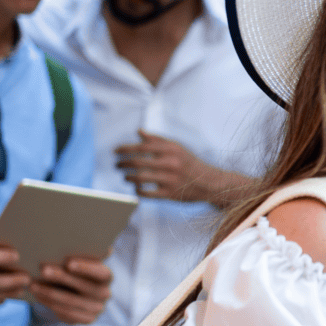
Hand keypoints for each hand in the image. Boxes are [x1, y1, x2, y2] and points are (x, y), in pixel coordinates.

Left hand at [29, 257, 111, 324]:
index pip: (100, 272)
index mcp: (107, 276)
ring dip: (49, 293)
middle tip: (43, 270)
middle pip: (82, 287)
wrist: (80, 294)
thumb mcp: (83, 262)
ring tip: (33, 284)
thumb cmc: (78, 271)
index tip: (68, 263)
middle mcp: (105, 293)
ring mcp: (96, 308)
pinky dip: (50, 304)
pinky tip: (38, 296)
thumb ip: (85, 253)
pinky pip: (66, 313)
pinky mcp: (87, 320)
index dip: (85, 268)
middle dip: (61, 278)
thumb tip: (91, 242)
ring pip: (70, 301)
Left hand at [115, 130, 251, 204]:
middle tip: (117, 165)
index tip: (116, 152)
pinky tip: (136, 187)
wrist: (209, 182)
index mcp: (171, 149)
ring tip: (125, 176)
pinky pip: (147, 193)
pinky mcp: (169, 194)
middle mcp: (170, 163)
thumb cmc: (189, 163)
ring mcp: (170, 179)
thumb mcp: (177, 148)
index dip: (125, 149)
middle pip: (138, 162)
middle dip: (123, 163)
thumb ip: (157, 140)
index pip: (141, 147)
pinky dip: (138, 190)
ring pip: (140, 177)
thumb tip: (139, 132)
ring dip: (128, 177)